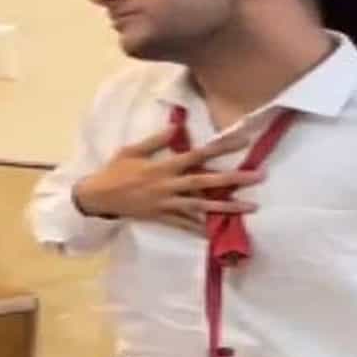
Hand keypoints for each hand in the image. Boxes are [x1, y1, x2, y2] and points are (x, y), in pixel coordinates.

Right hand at [72, 128, 264, 233]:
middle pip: (206, 182)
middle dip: (234, 180)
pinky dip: (201, 228)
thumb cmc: (114, 171)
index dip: (221, 147)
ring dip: (227, 207)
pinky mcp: (161, 217)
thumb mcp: (132, 151)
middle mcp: (168, 186)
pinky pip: (185, 224)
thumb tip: (178, 125)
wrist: (98, 198)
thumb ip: (156, 140)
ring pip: (201, 206)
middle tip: (259, 177)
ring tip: (251, 208)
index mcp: (163, 167)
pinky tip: (218, 232)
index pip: (197, 154)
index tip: (243, 141)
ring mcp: (166, 204)